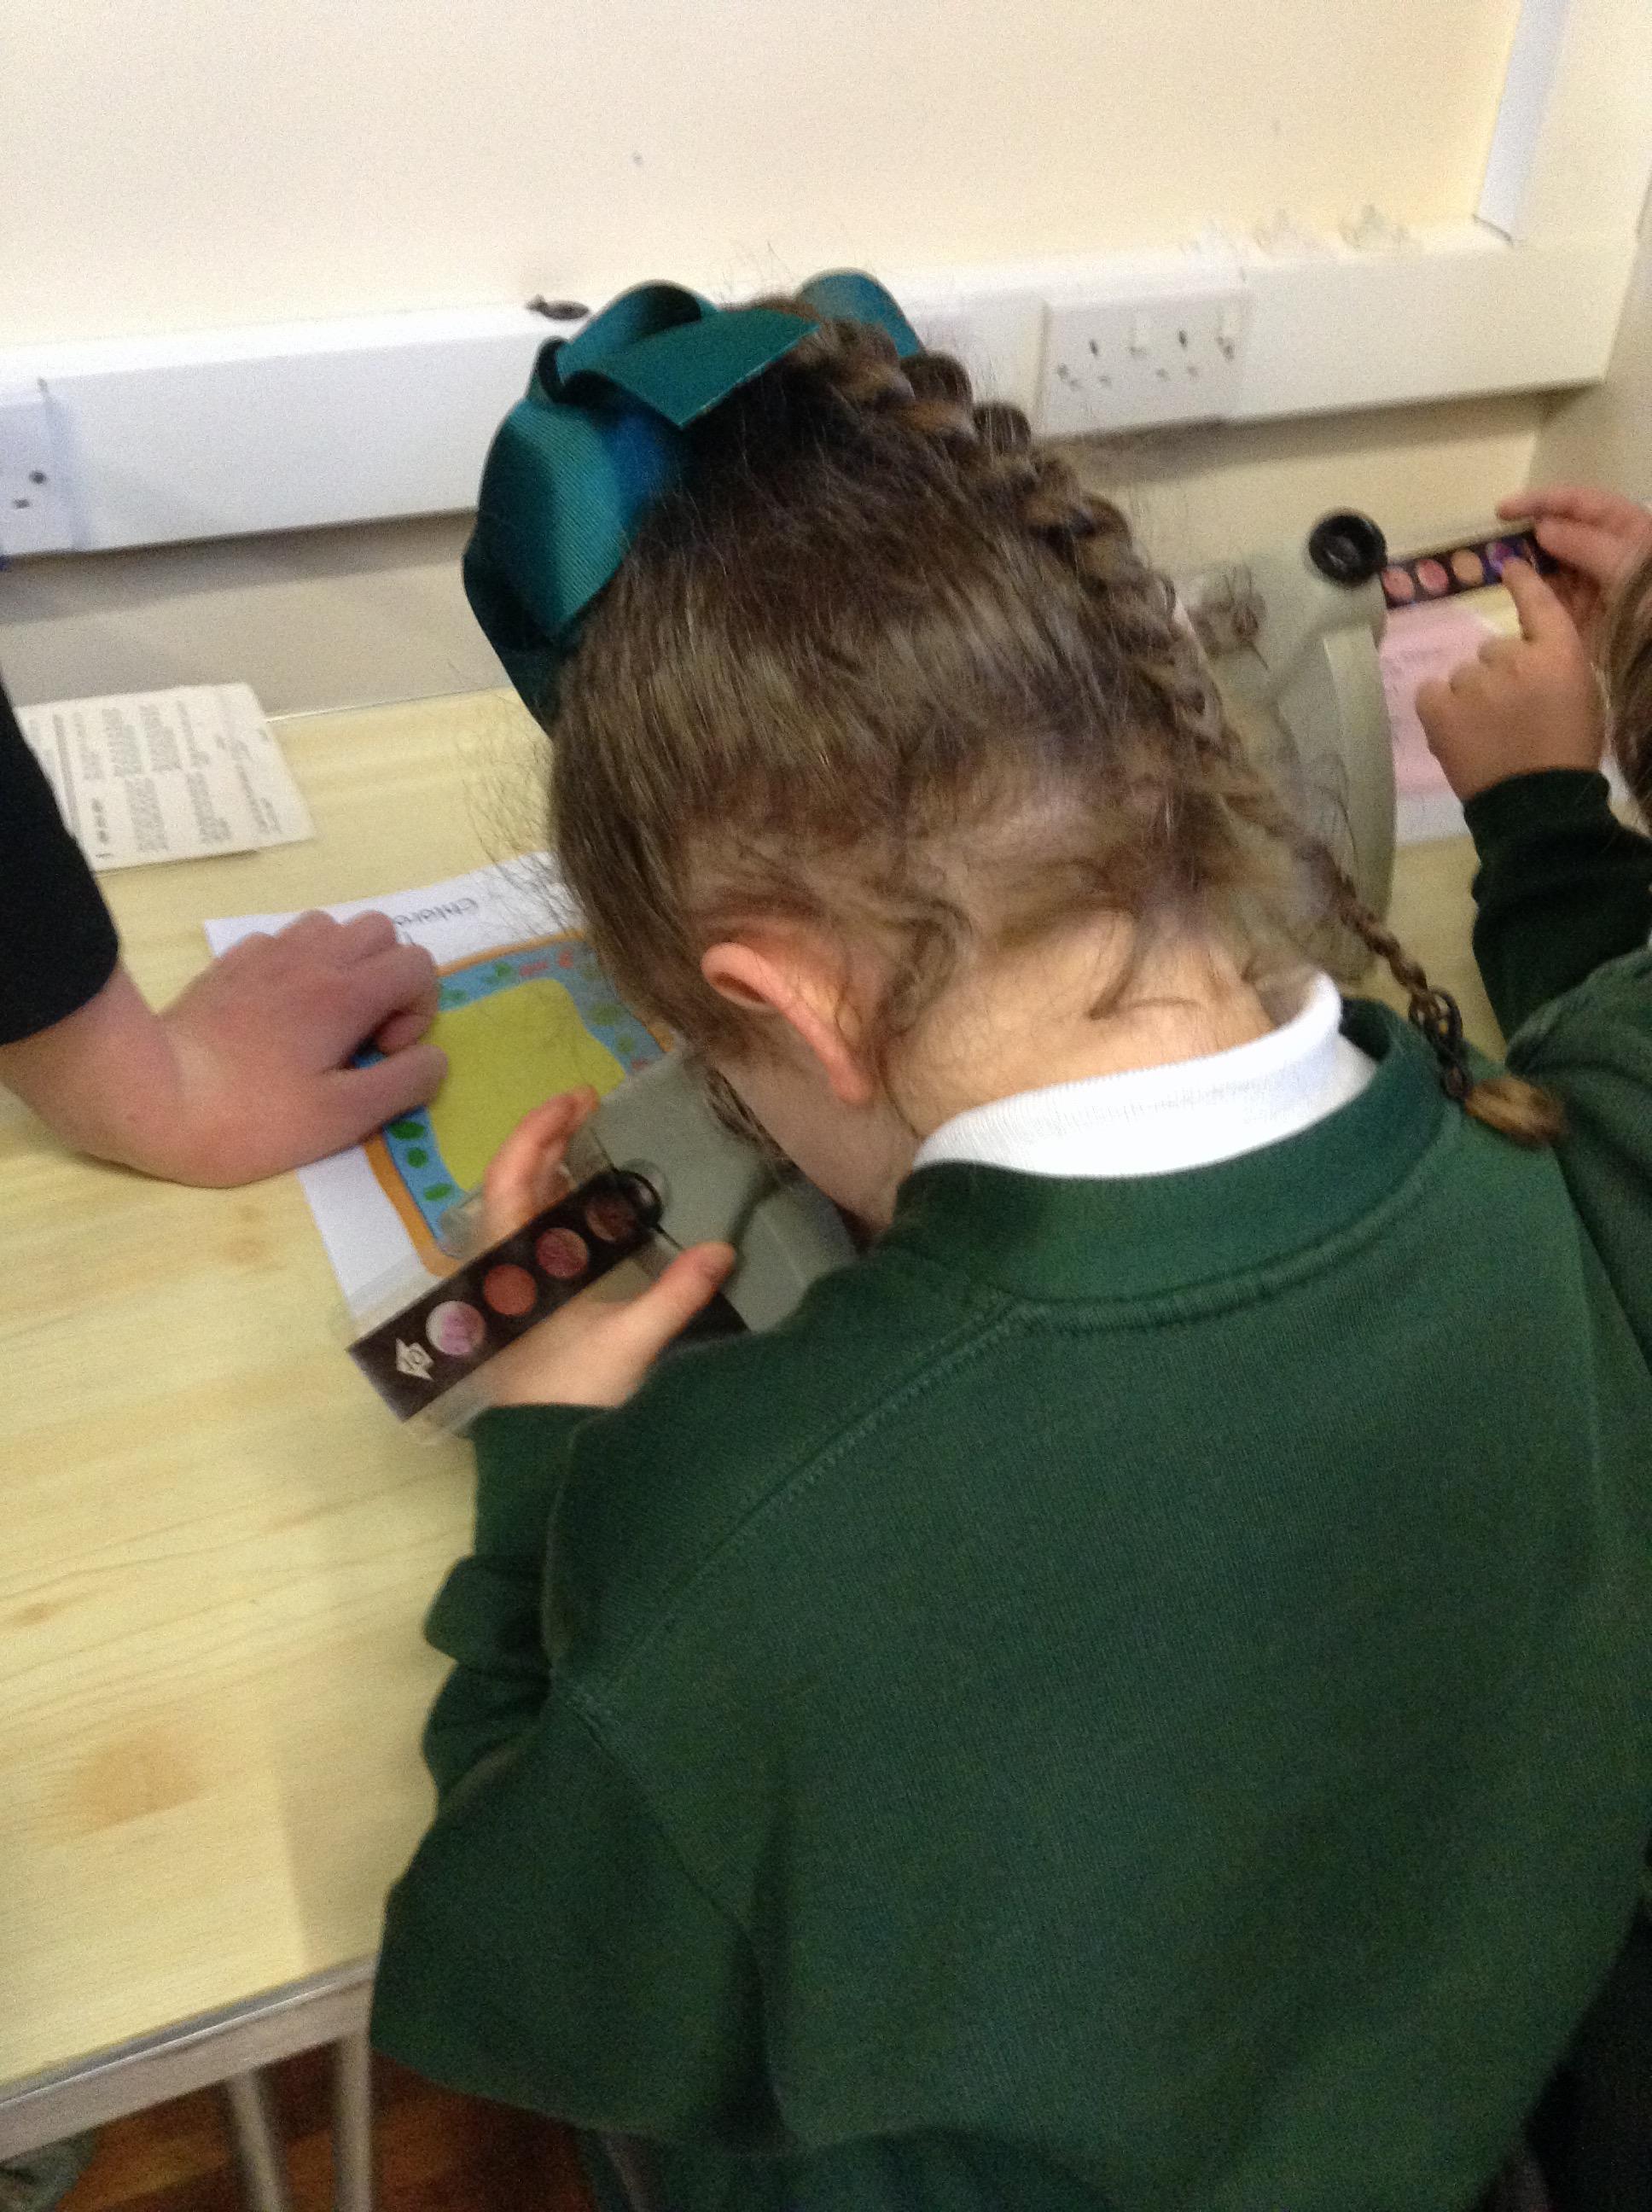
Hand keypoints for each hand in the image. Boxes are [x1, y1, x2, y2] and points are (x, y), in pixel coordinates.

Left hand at [157, 911, 445, 1178]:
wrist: (149, 1098)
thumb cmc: (252, 1117)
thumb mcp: (342, 1119)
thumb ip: (403, 1084)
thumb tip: (435, 1059)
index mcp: (347, 993)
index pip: (418, 964)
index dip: (419, 1011)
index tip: (382, 1054)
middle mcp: (312, 958)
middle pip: (380, 931)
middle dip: (387, 979)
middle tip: (359, 1034)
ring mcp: (265, 954)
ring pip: (329, 926)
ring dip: (342, 965)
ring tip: (321, 1018)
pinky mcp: (227, 964)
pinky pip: (279, 941)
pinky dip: (294, 967)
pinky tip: (274, 1012)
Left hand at [480, 1089, 734, 1408]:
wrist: (538, 1459)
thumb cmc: (571, 1396)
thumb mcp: (630, 1343)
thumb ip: (676, 1295)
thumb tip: (723, 1252)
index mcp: (513, 1262)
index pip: (513, 1175)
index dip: (540, 1129)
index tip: (581, 1097)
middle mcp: (500, 1267)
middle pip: (511, 1183)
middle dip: (547, 1137)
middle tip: (589, 1105)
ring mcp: (505, 1286)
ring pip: (515, 1209)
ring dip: (546, 1170)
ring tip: (585, 1142)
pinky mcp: (518, 1306)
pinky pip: (526, 1237)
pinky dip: (551, 1207)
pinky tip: (581, 1210)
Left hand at [1416, 560, 1604, 802]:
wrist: (1537, 803)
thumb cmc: (1566, 754)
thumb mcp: (1581, 698)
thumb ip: (1555, 667)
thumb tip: (1526, 654)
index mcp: (1560, 655)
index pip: (1539, 605)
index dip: (1522, 583)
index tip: (1507, 566)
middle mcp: (1516, 659)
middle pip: (1494, 649)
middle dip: (1499, 675)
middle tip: (1510, 714)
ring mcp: (1474, 683)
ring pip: (1463, 674)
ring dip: (1470, 694)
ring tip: (1485, 731)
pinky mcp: (1440, 708)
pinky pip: (1431, 690)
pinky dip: (1439, 705)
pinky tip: (1454, 728)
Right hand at [1498, 485, 1651, 644]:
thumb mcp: (1629, 566)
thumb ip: (1586, 545)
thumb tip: (1541, 529)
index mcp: (1623, 527)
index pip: (1578, 503)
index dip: (1541, 502)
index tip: (1503, 511)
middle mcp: (1602, 551)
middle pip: (1557, 534)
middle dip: (1525, 536)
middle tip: (1492, 544)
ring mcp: (1588, 583)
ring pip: (1547, 568)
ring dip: (1522, 566)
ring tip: (1494, 568)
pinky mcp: (1577, 615)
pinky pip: (1547, 601)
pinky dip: (1529, 597)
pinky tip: (1512, 595)